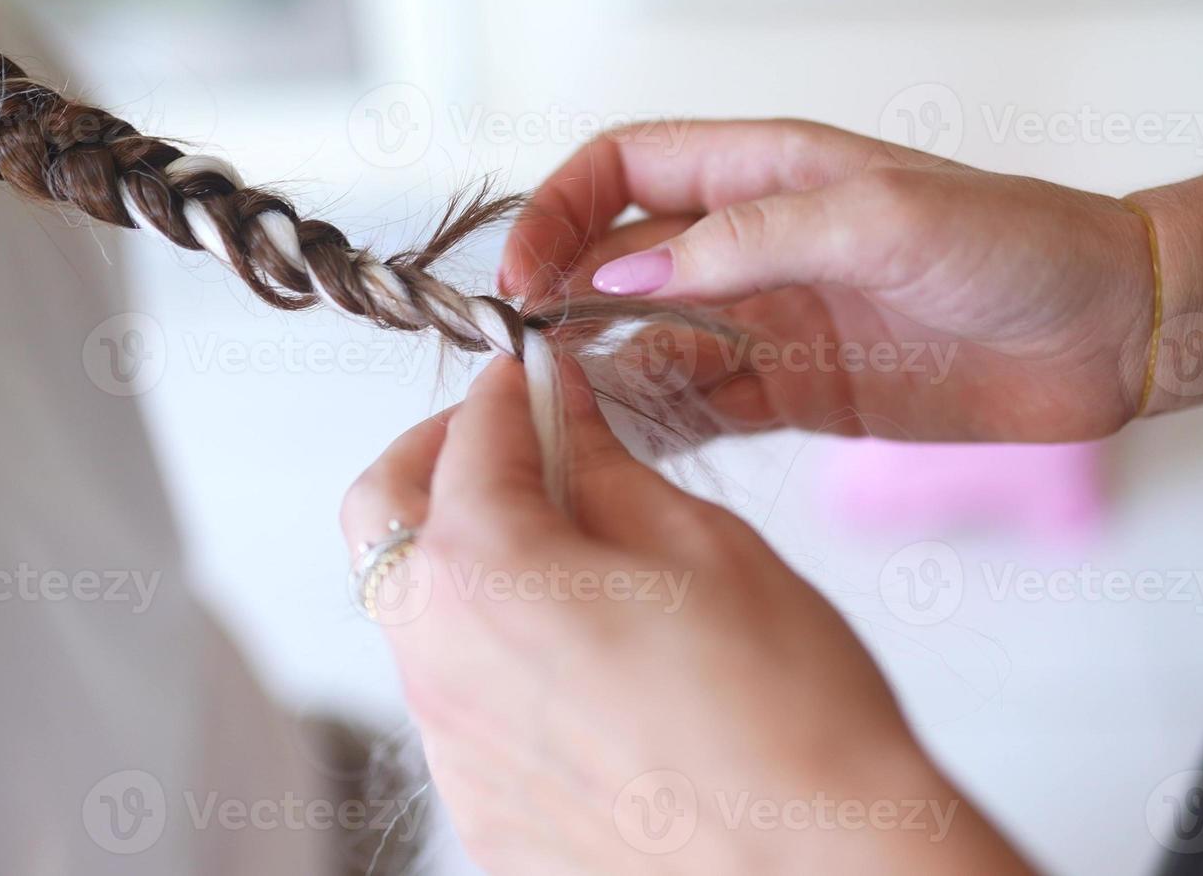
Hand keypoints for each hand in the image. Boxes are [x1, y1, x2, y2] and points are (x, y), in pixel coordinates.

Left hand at [340, 357, 1029, 873]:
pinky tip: (576, 650)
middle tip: (510, 440)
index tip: (534, 376)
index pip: (464, 443)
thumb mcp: (700, 543)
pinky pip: (457, 703)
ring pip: (414, 615)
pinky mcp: (484, 812)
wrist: (820, 863)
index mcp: (483, 574)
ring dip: (460, 556)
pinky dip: (489, 649)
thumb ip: (603, 467)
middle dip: (435, 459)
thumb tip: (562, 413)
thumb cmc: (783, 710)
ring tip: (559, 546)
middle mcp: (439, 665)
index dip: (505, 392)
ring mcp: (454, 751)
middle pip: (383, 519)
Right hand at [501, 120, 1160, 441]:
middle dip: (562, 303)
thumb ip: (749, 242)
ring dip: (603, 373)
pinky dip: (658, 424)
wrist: (1111, 331)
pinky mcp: (798, 393)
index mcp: (764, 172)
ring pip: (650, 342)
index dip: (559, 212)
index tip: (523, 276)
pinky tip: (625, 448)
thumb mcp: (881, 219)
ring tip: (566, 418)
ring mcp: (771, 321)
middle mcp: (753, 245)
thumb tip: (625, 278)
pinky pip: (703, 405)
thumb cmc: (1018, 245)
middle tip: (527, 366)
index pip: (622, 168)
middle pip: (618, 263)